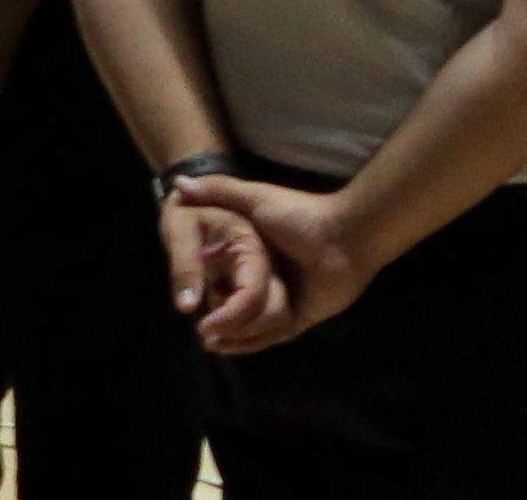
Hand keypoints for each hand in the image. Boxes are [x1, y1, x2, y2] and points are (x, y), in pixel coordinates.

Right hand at [176, 173, 366, 347]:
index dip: (204, 290)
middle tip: (201, 328)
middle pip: (235, 307)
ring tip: (210, 339)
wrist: (347, 236)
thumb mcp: (258, 199)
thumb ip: (220, 190)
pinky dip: (250, 343)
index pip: (224, 281)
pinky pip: (271, 337)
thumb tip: (179, 181)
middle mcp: (271, 280)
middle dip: (217, 320)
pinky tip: (227, 345)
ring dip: (233, 335)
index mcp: (260, 257)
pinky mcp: (300, 317)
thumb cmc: (302, 215)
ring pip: (250, 326)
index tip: (185, 300)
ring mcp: (286, 300)